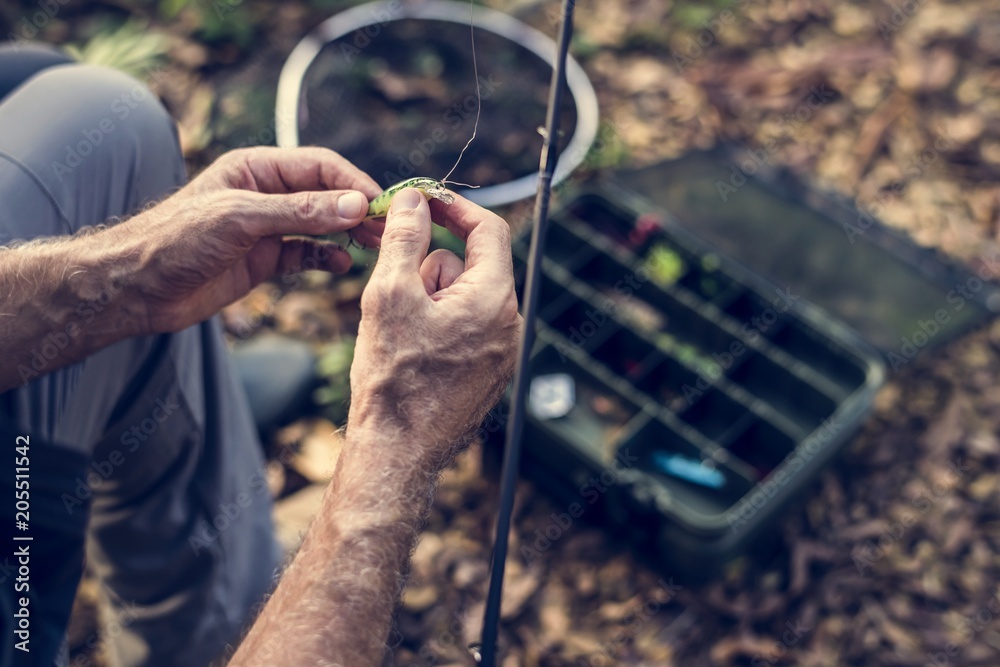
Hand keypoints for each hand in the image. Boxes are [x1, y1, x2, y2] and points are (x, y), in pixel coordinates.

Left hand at [112, 146, 381, 333]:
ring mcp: (266, 228)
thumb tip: (355, 205)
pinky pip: (305, 254)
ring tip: (374, 247)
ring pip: (320, 226)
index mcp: (256, 168)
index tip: (381, 204)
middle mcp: (265, 194)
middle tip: (389, 229)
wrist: (136, 288)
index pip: (320, 166)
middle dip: (357, 210)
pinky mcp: (263, 259)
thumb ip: (300, 212)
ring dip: (347, 234)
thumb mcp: (241, 219)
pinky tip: (342, 265)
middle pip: (326, 195)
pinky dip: (325, 258)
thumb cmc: (176, 240)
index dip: (353, 182)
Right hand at [348, 188, 520, 469]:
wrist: (397, 452)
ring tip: (401, 334)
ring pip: (463, 298)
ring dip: (430, 299)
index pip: (489, 230)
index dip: (454, 209)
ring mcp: (501, 352)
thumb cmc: (394, 378)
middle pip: (471, 265)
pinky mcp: (488, 373)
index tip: (423, 202)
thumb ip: (404, 238)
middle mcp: (508, 324)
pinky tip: (411, 354)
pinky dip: (437, 326)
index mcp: (494, 299)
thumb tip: (414, 200)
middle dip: (430, 266)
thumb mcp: (389, 294)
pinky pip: (465, 329)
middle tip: (394, 289)